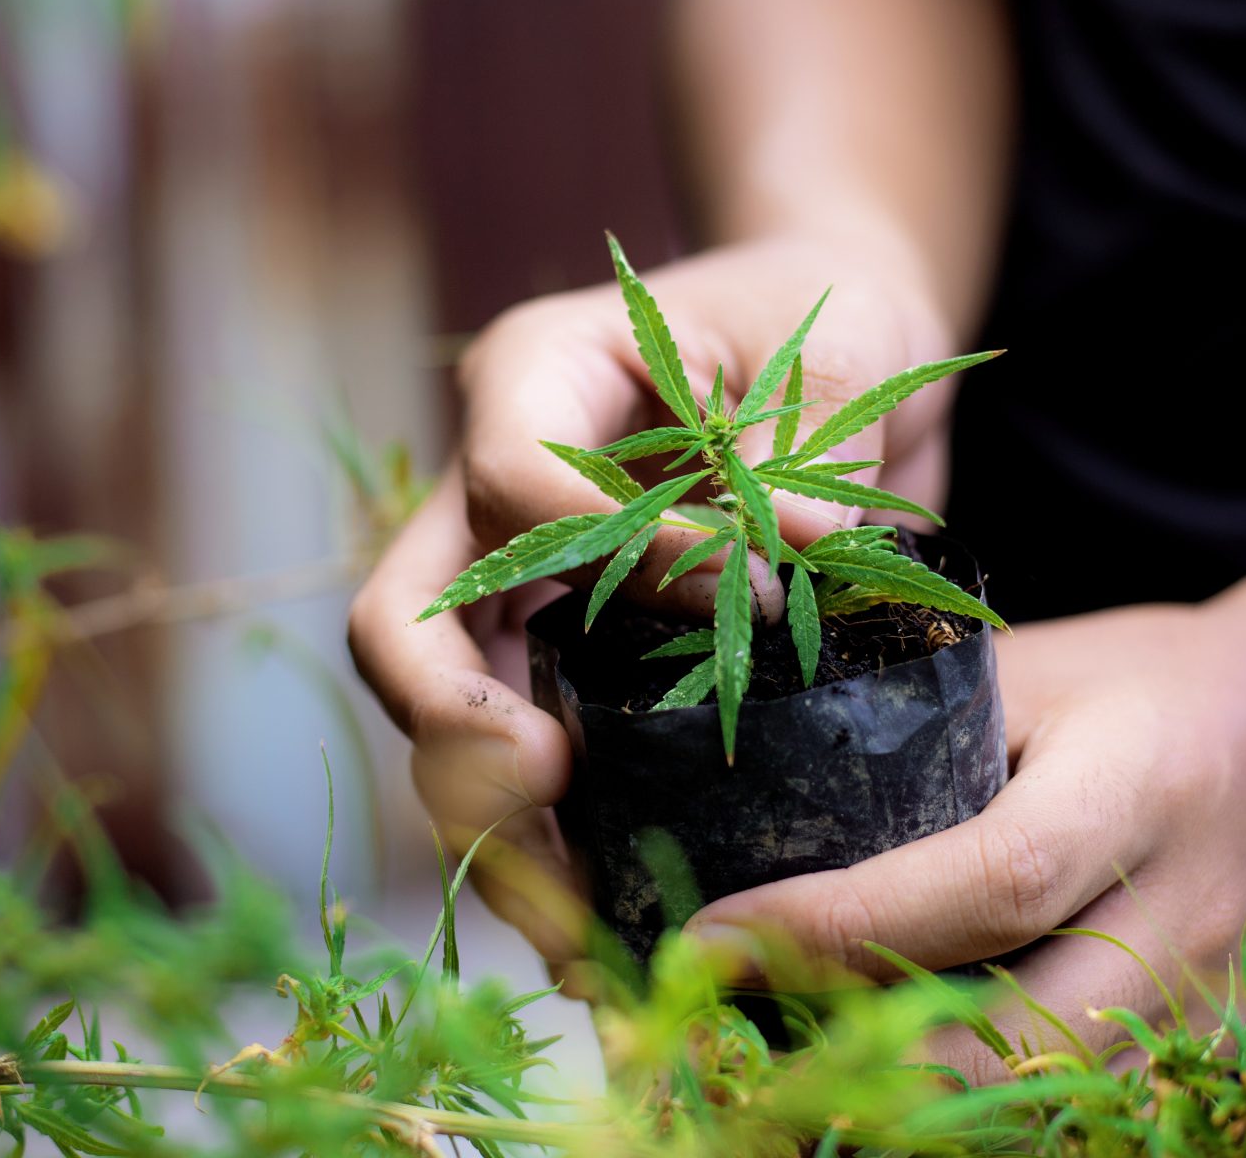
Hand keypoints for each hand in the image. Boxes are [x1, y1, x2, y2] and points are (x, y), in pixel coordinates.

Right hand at [348, 232, 962, 961]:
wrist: (841, 350)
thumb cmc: (831, 318)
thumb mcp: (835, 356)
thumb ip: (795, 454)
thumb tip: (778, 570)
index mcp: (537, 376)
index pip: (510, 482)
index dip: (618, 554)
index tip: (752, 587)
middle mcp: (492, 486)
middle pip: (404, 622)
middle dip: (452, 728)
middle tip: (547, 789)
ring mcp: (515, 582)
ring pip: (442, 720)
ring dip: (498, 825)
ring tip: (581, 928)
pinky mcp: (564, 656)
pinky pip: (525, 756)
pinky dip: (557, 843)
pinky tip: (610, 923)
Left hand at [686, 591, 1245, 1080]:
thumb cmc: (1158, 685)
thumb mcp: (1043, 669)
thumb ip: (921, 725)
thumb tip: (750, 783)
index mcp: (1138, 786)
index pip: (990, 883)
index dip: (841, 927)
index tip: (711, 938)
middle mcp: (1186, 918)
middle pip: (1021, 1043)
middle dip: (858, 1061)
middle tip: (723, 1032)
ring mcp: (1212, 1009)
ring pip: (1044, 1104)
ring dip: (905, 1100)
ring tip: (781, 1057)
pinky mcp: (1209, 1057)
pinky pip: (1073, 1108)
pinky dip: (973, 1108)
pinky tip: (880, 1072)